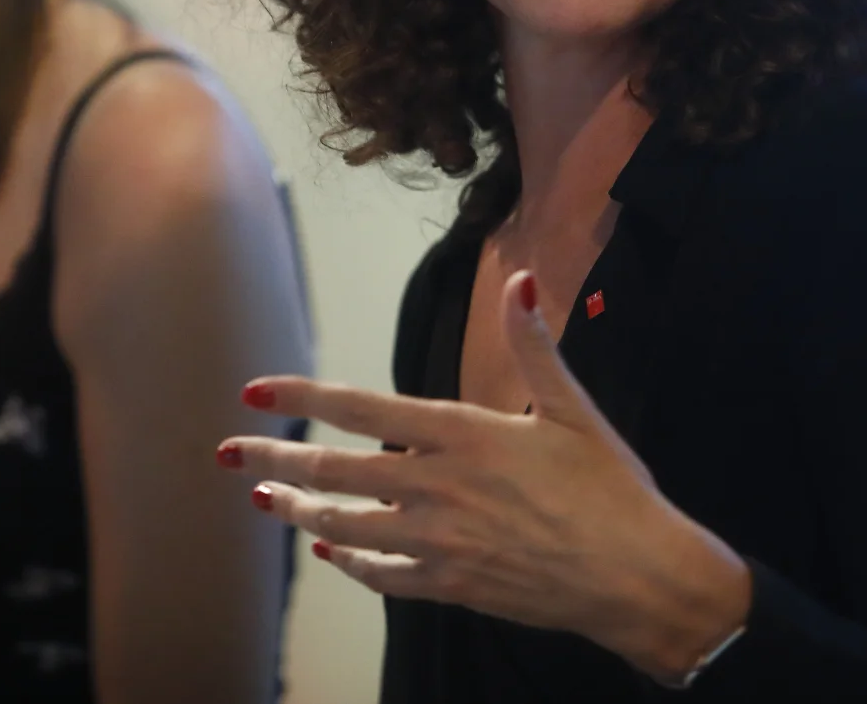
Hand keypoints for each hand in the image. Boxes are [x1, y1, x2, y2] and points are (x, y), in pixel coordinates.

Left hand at [217, 269, 750, 682]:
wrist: (639, 579)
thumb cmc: (612, 488)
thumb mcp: (576, 408)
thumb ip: (536, 346)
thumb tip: (520, 280)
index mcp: (465, 435)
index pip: (364, 408)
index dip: (304, 396)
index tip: (255, 390)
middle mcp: (441, 488)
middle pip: (338, 469)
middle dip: (277, 456)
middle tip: (227, 451)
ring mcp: (442, 543)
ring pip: (349, 524)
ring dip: (300, 509)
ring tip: (263, 497)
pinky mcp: (454, 586)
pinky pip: (386, 576)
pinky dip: (352, 562)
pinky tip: (331, 550)